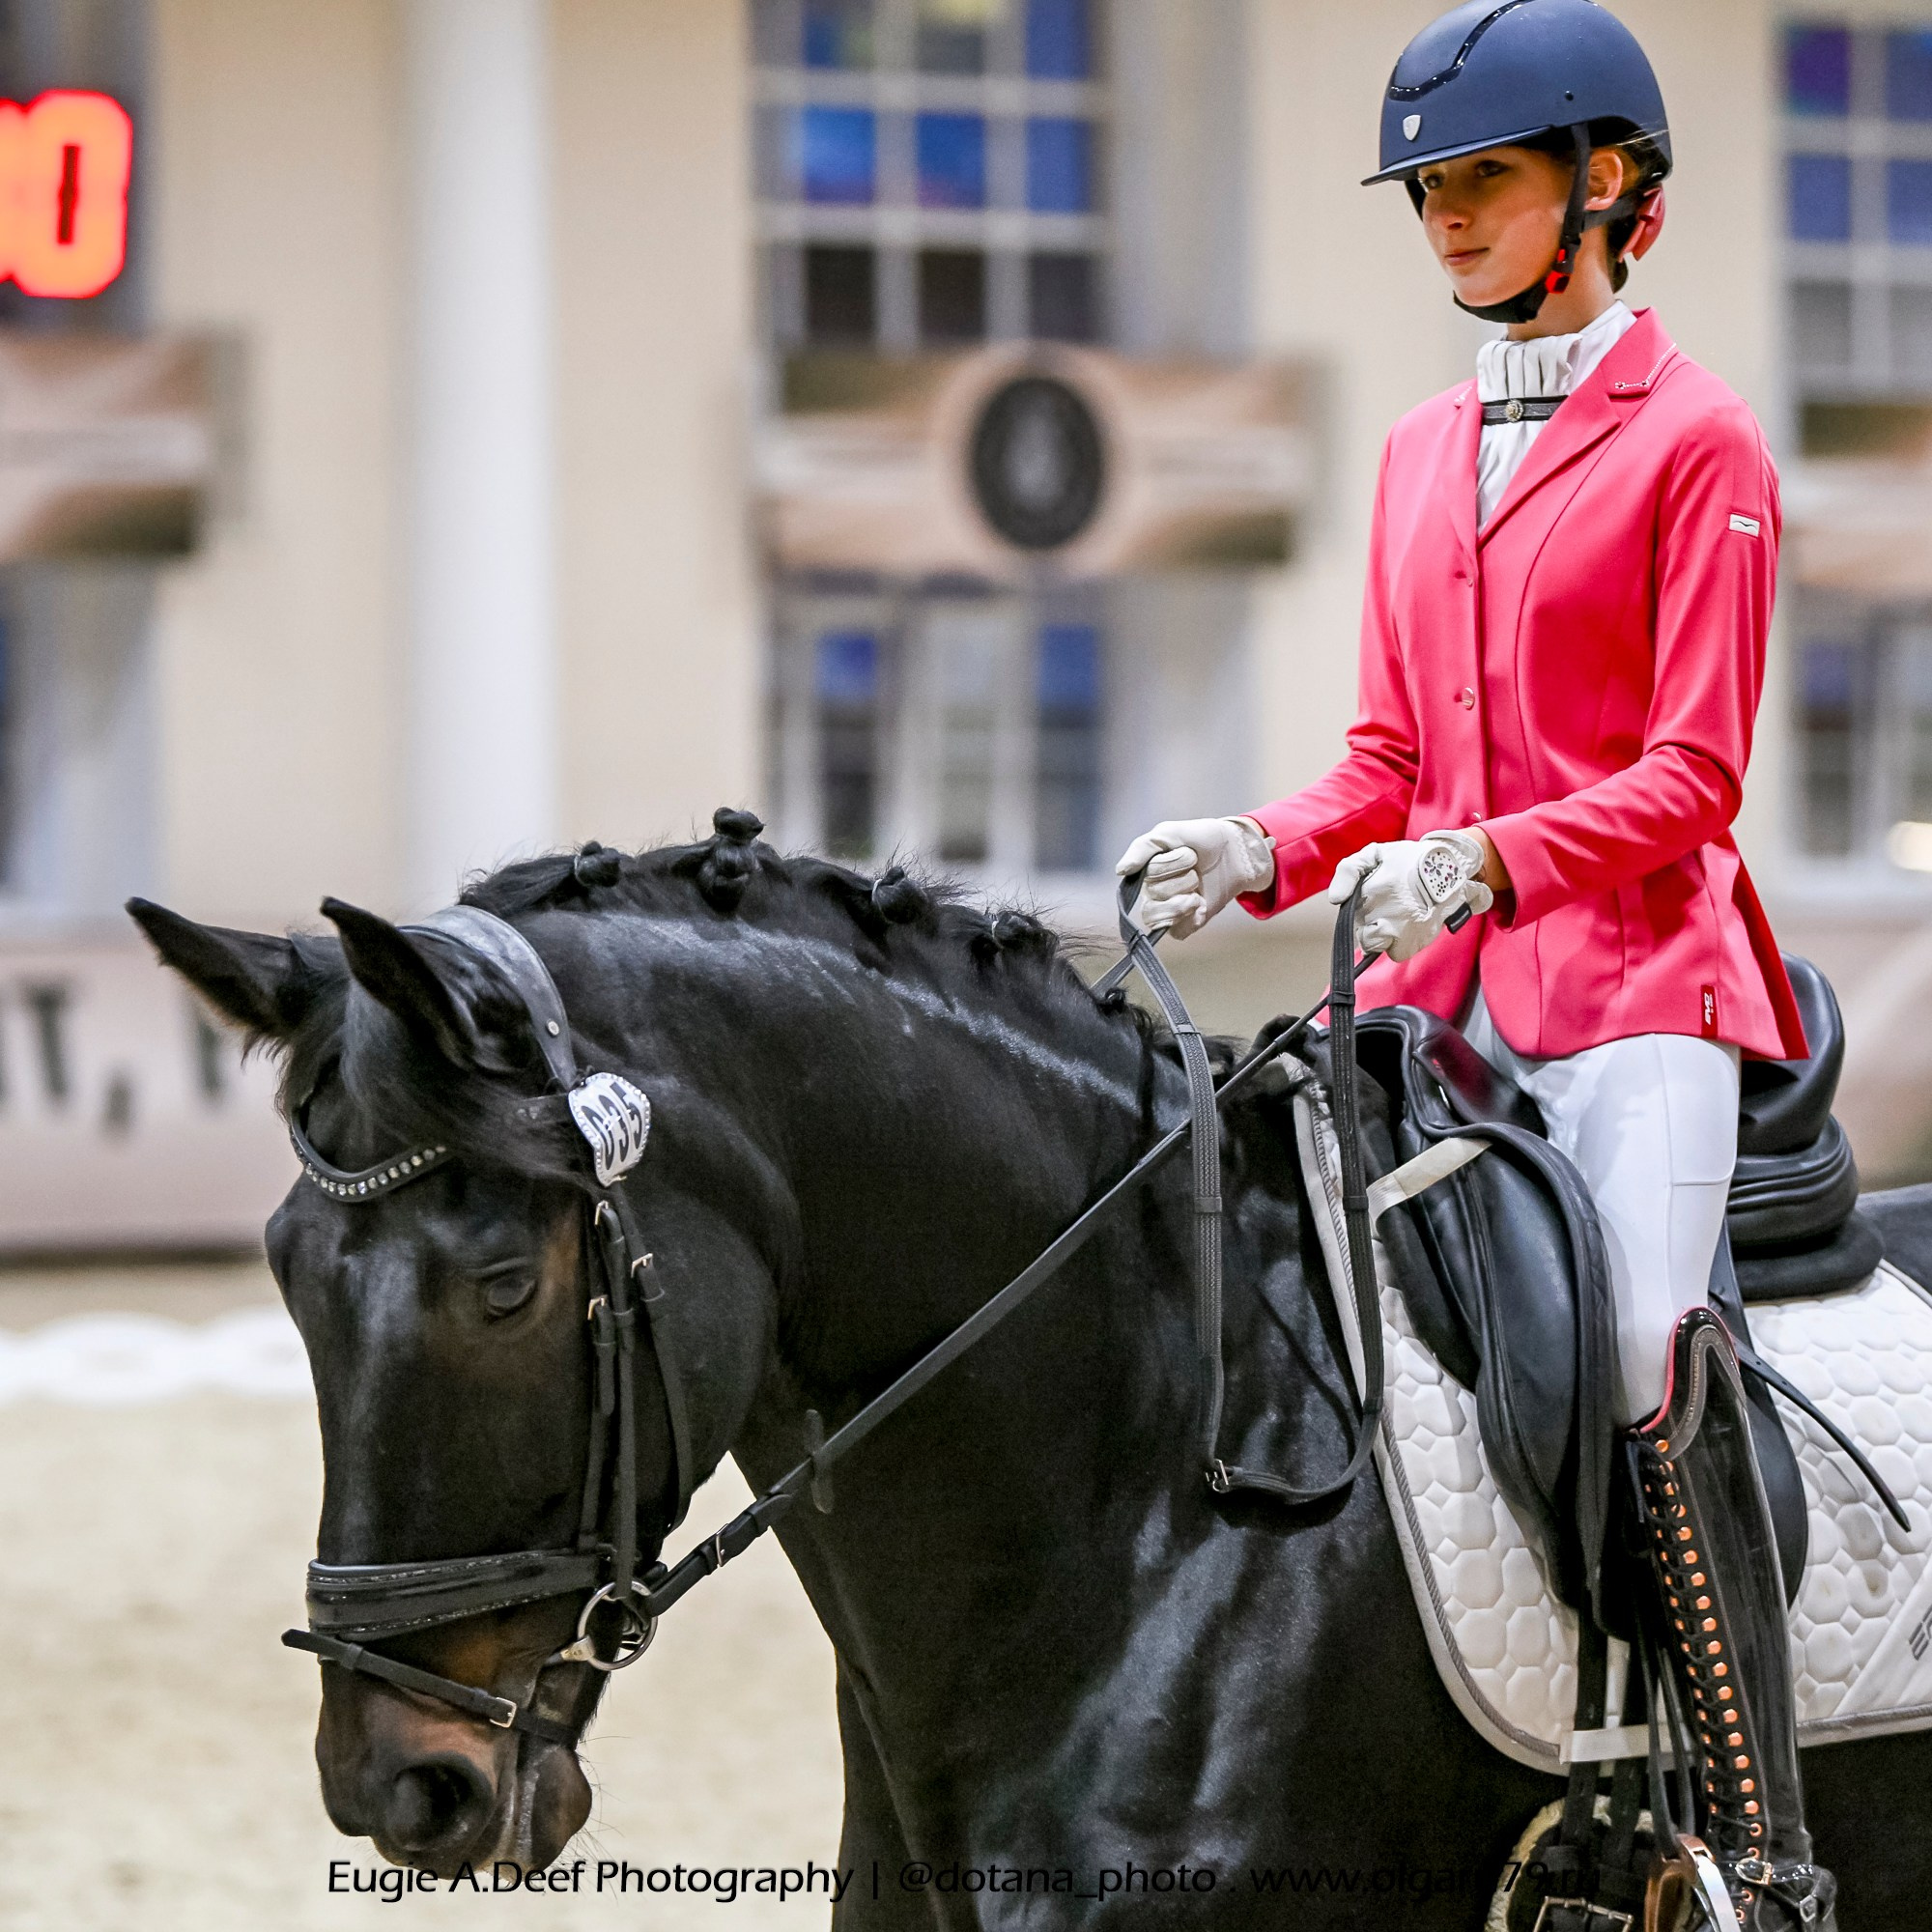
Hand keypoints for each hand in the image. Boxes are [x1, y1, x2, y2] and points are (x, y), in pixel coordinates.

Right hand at [1115, 817, 1275, 938]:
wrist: (1236, 852)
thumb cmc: (1202, 839)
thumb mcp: (1169, 833)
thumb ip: (1141, 848)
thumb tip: (1120, 871)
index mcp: (1145, 871)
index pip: (1146, 877)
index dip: (1169, 865)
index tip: (1187, 852)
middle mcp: (1152, 893)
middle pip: (1155, 895)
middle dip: (1183, 877)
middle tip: (1195, 866)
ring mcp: (1169, 910)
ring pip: (1162, 916)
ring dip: (1186, 896)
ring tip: (1198, 885)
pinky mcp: (1185, 924)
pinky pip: (1177, 932)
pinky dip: (1190, 917)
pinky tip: (1200, 903)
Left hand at [1326, 830, 1493, 961]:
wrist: (1453, 868)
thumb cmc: (1410, 860)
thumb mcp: (1375, 853)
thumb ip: (1348, 871)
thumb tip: (1336, 899)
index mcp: (1378, 887)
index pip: (1349, 914)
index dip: (1357, 909)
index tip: (1369, 901)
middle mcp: (1391, 910)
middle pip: (1360, 930)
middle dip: (1367, 921)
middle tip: (1385, 908)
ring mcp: (1405, 928)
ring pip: (1374, 944)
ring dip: (1380, 934)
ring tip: (1395, 918)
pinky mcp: (1417, 941)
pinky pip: (1395, 952)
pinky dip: (1398, 944)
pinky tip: (1406, 927)